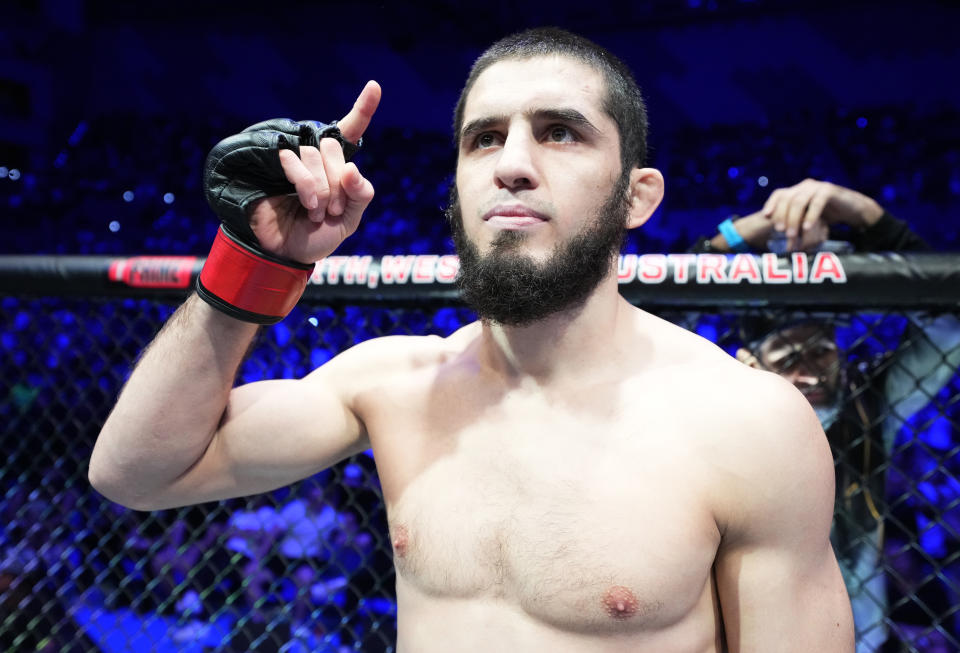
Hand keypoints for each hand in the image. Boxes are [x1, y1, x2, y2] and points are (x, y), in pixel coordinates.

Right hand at [249, 80, 381, 262]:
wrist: (287, 254)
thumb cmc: (318, 237)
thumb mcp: (349, 220)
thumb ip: (360, 195)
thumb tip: (351, 168)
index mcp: (338, 169)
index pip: (351, 132)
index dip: (363, 108)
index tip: (375, 86)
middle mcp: (317, 160)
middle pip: (334, 147)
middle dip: (338, 182)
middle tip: (332, 209)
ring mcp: (296, 162)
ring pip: (315, 155)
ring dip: (321, 189)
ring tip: (316, 211)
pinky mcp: (275, 165)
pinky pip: (296, 161)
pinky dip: (306, 186)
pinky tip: (307, 204)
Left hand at [762, 178, 882, 251]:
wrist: (853, 210)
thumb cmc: (828, 215)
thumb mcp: (807, 217)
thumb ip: (794, 220)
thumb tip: (777, 232)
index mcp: (798, 190)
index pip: (779, 194)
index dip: (771, 204)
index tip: (765, 217)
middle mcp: (806, 186)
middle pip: (787, 198)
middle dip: (781, 215)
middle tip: (779, 230)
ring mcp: (818, 187)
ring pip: (799, 201)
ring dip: (793, 218)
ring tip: (791, 234)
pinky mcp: (830, 191)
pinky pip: (816, 203)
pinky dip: (810, 216)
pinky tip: (807, 228)